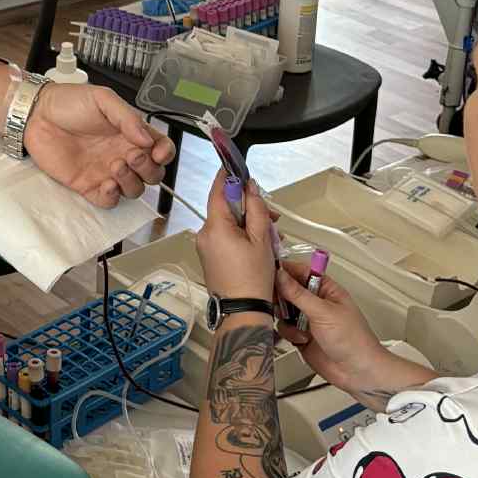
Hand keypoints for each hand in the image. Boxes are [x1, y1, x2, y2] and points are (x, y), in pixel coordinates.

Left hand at [24, 83, 175, 207]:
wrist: (37, 115)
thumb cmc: (68, 102)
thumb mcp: (102, 99)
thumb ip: (127, 118)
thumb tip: (146, 138)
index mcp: (130, 133)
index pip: (160, 149)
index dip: (165, 154)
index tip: (156, 152)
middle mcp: (122, 154)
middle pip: (152, 174)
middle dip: (148, 169)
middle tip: (131, 155)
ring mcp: (106, 171)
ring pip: (134, 190)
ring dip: (131, 182)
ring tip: (115, 165)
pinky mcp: (87, 184)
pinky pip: (109, 201)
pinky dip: (112, 197)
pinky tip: (106, 183)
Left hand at [196, 170, 277, 302]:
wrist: (242, 311)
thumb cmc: (253, 279)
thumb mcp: (262, 240)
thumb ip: (257, 209)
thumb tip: (250, 188)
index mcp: (215, 227)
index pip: (218, 192)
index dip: (228, 177)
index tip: (235, 166)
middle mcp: (205, 234)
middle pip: (226, 209)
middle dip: (249, 208)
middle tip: (272, 216)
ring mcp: (206, 247)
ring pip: (228, 224)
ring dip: (249, 224)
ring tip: (272, 236)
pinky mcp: (210, 257)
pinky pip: (225, 237)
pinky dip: (242, 236)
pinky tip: (261, 245)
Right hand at [274, 260, 406, 399]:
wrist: (357, 372)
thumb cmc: (353, 340)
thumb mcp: (323, 312)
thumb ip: (298, 293)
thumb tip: (280, 275)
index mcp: (326, 290)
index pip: (301, 272)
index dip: (285, 270)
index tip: (269, 272)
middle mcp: (316, 303)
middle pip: (288, 290)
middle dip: (282, 297)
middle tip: (280, 303)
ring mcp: (308, 320)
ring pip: (283, 310)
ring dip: (286, 318)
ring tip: (296, 326)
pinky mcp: (301, 336)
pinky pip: (284, 328)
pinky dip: (289, 333)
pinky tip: (301, 339)